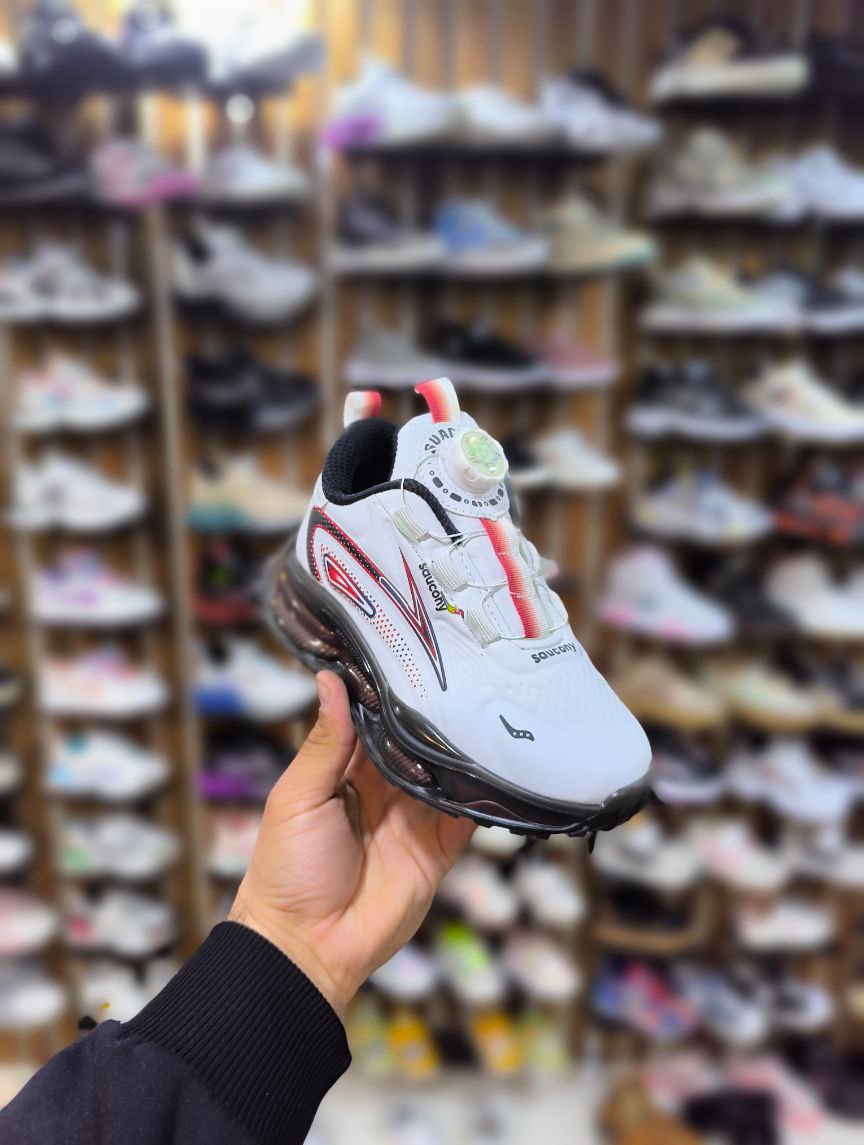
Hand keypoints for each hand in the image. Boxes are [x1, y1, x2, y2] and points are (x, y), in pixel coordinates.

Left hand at [229, 670, 474, 1017]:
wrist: (306, 948)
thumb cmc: (287, 868)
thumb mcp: (298, 797)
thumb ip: (325, 742)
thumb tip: (329, 678)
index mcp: (344, 772)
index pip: (375, 721)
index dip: (392, 692)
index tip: (415, 651)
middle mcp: (383, 790)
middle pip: (416, 743)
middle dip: (436, 715)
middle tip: (466, 669)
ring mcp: (413, 820)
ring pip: (445, 774)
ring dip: (463, 749)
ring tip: (490, 706)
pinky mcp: (437, 851)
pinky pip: (466, 816)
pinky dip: (483, 794)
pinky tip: (502, 763)